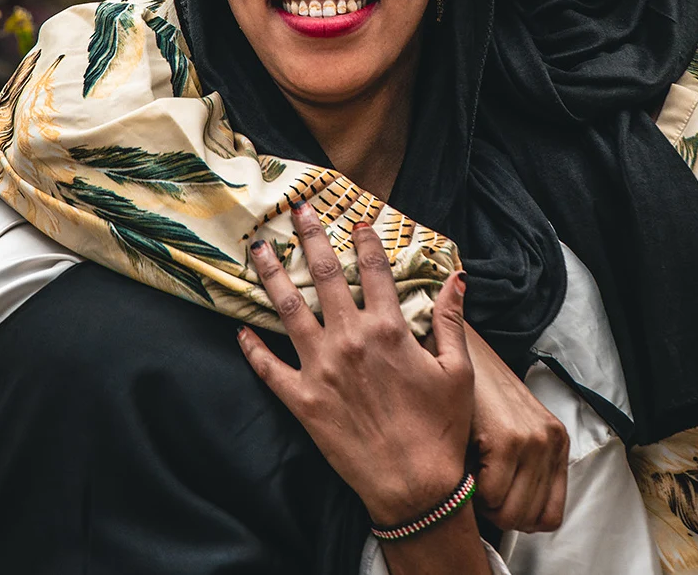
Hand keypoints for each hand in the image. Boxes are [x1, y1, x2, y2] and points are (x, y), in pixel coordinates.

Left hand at [237, 201, 474, 527]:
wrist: (415, 488)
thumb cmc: (441, 429)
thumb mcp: (457, 370)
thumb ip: (450, 319)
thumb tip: (457, 278)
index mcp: (389, 328)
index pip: (375, 269)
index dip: (365, 240)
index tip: (356, 220)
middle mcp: (351, 339)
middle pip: (326, 275)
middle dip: (310, 237)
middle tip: (297, 210)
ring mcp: (322, 369)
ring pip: (289, 309)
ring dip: (272, 275)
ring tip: (258, 248)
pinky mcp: (302, 401)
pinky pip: (269, 368)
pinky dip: (251, 347)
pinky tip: (239, 328)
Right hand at [465, 327, 568, 532]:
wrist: (460, 351)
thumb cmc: (478, 394)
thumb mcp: (513, 428)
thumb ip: (523, 469)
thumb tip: (510, 520)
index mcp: (556, 442)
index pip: (550, 516)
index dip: (518, 518)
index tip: (497, 501)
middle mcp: (551, 442)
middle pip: (528, 520)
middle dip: (497, 513)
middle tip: (479, 485)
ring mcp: (532, 441)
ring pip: (510, 514)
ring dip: (484, 505)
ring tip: (472, 475)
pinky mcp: (508, 440)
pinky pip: (490, 497)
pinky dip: (472, 491)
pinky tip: (465, 463)